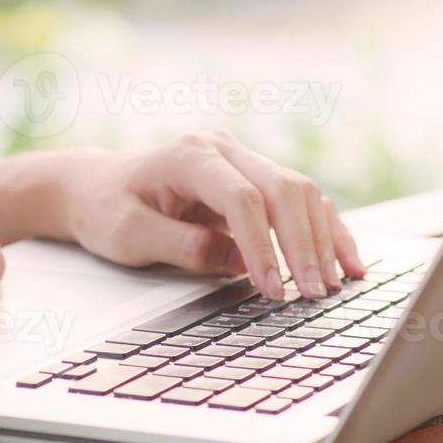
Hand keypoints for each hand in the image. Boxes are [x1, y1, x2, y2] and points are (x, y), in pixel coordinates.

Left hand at [57, 131, 365, 299]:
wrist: (97, 188)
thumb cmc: (106, 210)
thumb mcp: (128, 235)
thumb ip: (182, 246)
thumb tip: (238, 262)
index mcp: (189, 155)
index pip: (242, 198)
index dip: (263, 245)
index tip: (273, 289)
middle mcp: (223, 148)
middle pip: (283, 189)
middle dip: (304, 244)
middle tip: (316, 293)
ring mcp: (242, 160)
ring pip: (300, 192)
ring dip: (323, 239)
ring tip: (338, 284)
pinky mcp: (254, 179)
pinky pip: (301, 202)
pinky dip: (325, 231)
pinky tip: (346, 262)